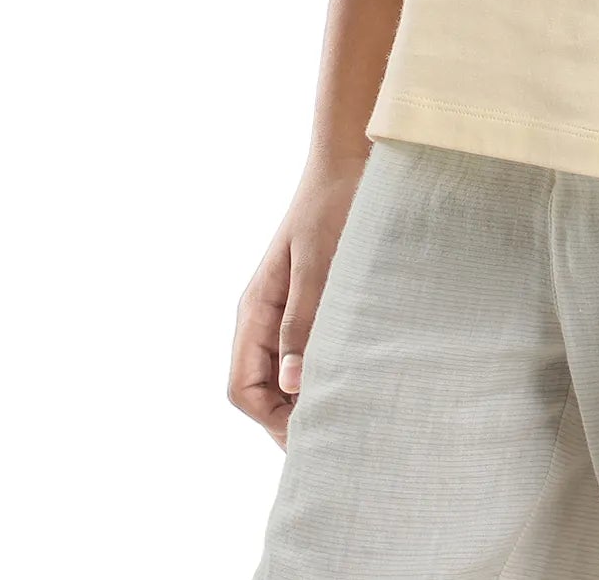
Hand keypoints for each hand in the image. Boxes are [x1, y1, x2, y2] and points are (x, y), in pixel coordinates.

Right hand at [227, 157, 366, 447]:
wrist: (349, 162)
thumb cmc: (334, 206)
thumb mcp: (319, 262)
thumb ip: (303, 319)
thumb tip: (292, 384)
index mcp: (255, 310)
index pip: (244, 388)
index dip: (271, 420)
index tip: (312, 435)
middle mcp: (264, 317)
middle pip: (261, 390)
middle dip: (290, 417)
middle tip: (338, 433)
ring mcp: (285, 311)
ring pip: (283, 375)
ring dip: (307, 396)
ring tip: (350, 408)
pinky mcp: (309, 303)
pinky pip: (305, 351)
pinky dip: (322, 371)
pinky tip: (355, 374)